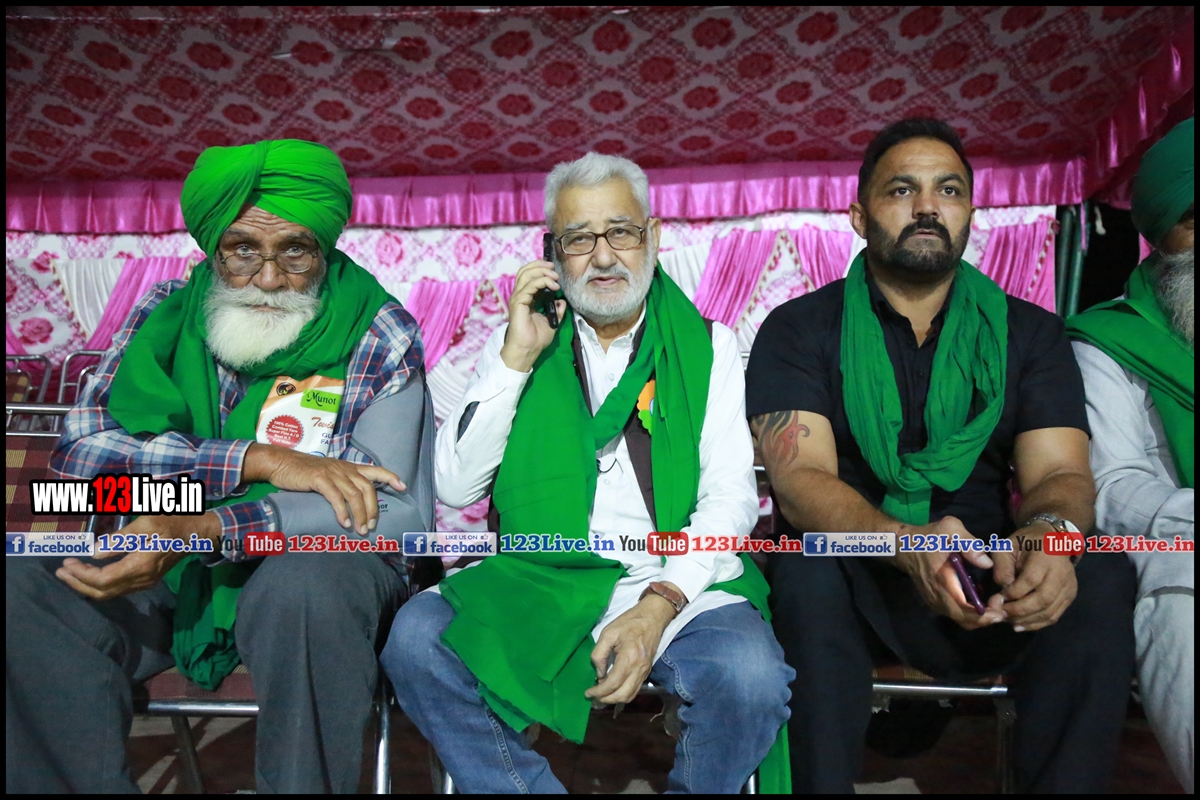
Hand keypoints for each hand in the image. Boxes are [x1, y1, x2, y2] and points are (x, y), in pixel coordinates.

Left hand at [56, 512, 221, 600]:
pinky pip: (118, 589)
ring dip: (87, 585)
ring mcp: (146, 582)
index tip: (67, 562)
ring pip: (110, 593)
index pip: (103, 579)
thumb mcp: (145, 523)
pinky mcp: (147, 580)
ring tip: (70, 573)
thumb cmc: (172, 522)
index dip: (81, 574)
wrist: (198, 532)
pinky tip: (91, 573)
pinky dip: (100, 584)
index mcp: (141, 565)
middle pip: (103, 592)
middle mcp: (143, 579)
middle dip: (78, 584)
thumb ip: (119, 539)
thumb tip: (94, 552)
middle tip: (61, 571)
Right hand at [244, 444, 404, 534]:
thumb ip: (342, 484)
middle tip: (372, 526)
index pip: (375, 470)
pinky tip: (345, 524)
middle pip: (367, 488)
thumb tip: (354, 503)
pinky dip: (342, 512)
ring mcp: (332, 473)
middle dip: (373, 509)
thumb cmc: (304, 472)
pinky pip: (336, 497)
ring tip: (361, 530)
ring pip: (354, 495)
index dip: (390, 477)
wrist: (281, 463)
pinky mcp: (319, 479)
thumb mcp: (329, 475)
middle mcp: (344, 469)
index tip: (403, 487)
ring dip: (360, 515)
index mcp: (348, 467)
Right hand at [500, 260, 566, 372]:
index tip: (554, 270)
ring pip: (526, 274)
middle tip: (553, 268)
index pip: (528, 275)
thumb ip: (557, 310)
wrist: (528, 350)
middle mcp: (520, 295)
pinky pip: (529, 286)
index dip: (540, 269)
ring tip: (555, 277)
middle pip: (525, 271)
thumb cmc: (536, 339)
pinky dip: (542, 282)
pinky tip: (553, 286)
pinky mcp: (518, 302)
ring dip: (542, 272)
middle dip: (540, 266)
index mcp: (526, 298)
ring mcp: (517, 298)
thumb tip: (562, 301)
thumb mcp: (552, 322)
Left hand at [584, 588, 678, 704]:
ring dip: (615, 699)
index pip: (613, 683)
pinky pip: (635, 689)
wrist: (653, 617)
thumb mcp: (608, 633)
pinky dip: (623, 694)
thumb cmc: (629, 622)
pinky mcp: (647, 671)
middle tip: (594, 697)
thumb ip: (599, 655)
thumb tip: (599, 674)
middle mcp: (639, 669)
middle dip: (606, 699)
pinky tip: (614, 690)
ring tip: (602, 696)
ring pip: (630, 695)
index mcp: (629, 658)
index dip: (599, 692)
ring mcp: (645, 671)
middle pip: (622, 695)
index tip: (588, 693)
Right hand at [894, 516, 1004, 629]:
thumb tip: (987, 563)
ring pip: (960, 620)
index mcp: (943, 580)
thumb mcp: (950, 529)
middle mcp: (937, 596)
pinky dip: (969, 615)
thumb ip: (969, 544)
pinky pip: (954, 615)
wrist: (903, 546)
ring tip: (994, 608)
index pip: (964, 607)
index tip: (1000, 609)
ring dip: (978, 619)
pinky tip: (980, 603)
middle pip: (964, 620)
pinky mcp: (934, 602)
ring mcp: (934, 601)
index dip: (984, 614)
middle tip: (1002, 610)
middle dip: (985, 619)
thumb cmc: (928, 538)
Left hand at [991, 523, 1076, 631]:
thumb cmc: (1026, 542)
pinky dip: (1036, 623)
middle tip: (1000, 614)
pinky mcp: (1070, 596)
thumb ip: (1001, 567)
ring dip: (1026, 620)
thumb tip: (1001, 594)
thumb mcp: (1007, 546)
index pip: (1031, 580)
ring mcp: (1069, 586)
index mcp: (1046, 555)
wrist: (1053, 540)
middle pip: (1043, 599)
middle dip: (1019, 610)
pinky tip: (1020, 624)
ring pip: (1050, 611)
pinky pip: (1054, 616)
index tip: (996, 599)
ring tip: (1007, 621)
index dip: (1013, 593)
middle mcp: (1062, 572)